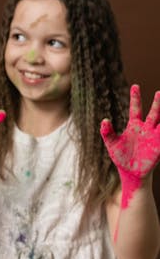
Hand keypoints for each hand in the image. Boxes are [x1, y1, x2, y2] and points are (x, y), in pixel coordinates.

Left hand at [101, 84, 159, 203]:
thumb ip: (107, 132)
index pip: (135, 108)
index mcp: (134, 126)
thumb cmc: (120, 158)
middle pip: (153, 113)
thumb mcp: (111, 144)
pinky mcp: (159, 146)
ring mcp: (154, 137)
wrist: (130, 173)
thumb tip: (104, 120)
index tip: (135, 86)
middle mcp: (146, 129)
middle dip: (156, 103)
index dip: (135, 98)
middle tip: (158, 92)